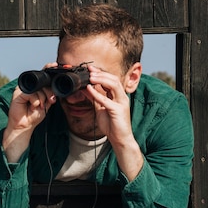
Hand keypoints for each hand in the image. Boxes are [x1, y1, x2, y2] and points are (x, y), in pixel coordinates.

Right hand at [2, 62, 57, 162]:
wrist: (24, 125)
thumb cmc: (33, 115)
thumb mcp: (45, 104)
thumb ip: (49, 95)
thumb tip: (56, 88)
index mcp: (35, 87)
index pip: (42, 76)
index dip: (49, 69)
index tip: (55, 65)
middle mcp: (29, 86)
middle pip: (43, 82)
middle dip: (49, 92)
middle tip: (51, 101)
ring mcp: (22, 89)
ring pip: (39, 89)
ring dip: (42, 99)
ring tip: (38, 107)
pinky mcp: (18, 93)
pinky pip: (32, 94)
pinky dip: (35, 102)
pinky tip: (32, 107)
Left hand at [85, 65, 142, 179]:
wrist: (119, 139)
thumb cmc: (111, 124)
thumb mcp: (100, 108)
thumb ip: (95, 98)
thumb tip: (86, 88)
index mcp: (118, 96)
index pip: (111, 80)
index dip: (101, 73)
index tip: (90, 69)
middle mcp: (122, 97)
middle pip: (113, 80)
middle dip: (101, 74)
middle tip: (89, 70)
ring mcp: (121, 103)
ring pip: (113, 86)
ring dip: (101, 80)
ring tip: (90, 77)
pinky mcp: (118, 111)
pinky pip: (107, 100)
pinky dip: (97, 93)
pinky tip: (89, 89)